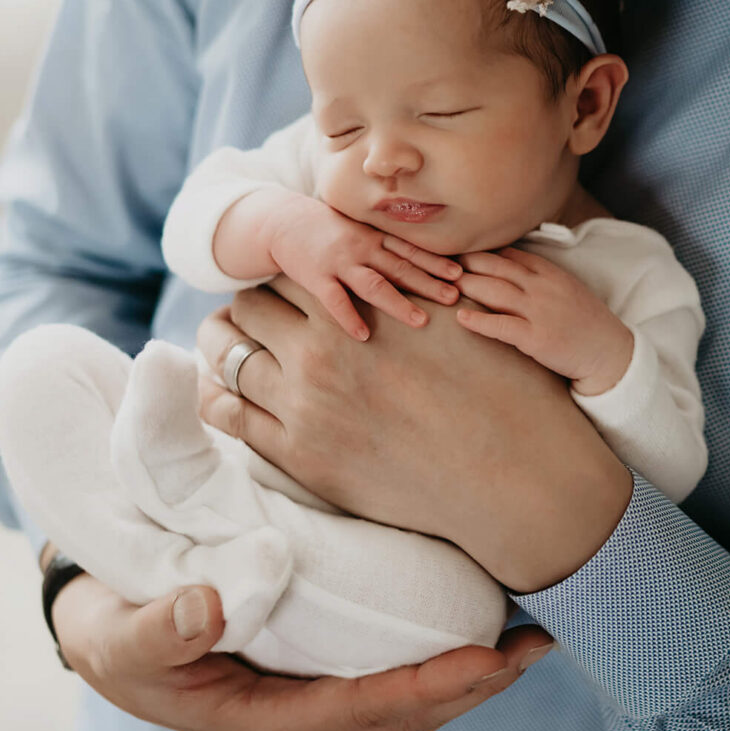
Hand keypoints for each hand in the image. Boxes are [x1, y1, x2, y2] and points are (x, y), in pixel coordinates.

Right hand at [50, 574, 553, 730]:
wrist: (105, 628)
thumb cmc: (116, 634)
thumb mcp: (122, 634)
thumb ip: (160, 628)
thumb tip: (204, 608)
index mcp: (264, 721)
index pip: (363, 709)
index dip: (428, 688)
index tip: (484, 661)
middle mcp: (303, 717)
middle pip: (406, 710)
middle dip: (475, 683)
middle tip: (538, 643)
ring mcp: (316, 695)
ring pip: (411, 695)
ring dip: (473, 670)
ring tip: (531, 632)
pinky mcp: (323, 665)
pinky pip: (395, 667)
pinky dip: (444, 646)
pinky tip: (483, 616)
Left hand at [197, 280, 632, 592]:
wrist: (509, 473)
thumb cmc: (501, 390)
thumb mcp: (462, 315)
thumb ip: (417, 283)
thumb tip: (399, 257)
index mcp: (362, 306)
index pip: (292, 272)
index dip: (285, 277)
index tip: (280, 287)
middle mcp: (325, 348)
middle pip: (254, 308)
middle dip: (251, 309)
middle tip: (246, 316)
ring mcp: (307, 404)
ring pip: (234, 357)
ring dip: (224, 347)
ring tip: (222, 345)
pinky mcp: (301, 455)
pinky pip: (234, 416)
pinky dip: (220, 399)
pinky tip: (220, 395)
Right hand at [263, 195, 460, 340]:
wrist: (283, 222)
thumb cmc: (328, 230)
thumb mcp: (359, 229)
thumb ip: (384, 244)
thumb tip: (417, 262)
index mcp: (374, 237)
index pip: (410, 250)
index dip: (436, 262)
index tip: (461, 274)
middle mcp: (361, 248)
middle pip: (400, 267)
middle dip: (428, 283)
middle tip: (454, 298)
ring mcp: (339, 262)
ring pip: (373, 284)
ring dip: (398, 302)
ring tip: (420, 321)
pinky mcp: (316, 277)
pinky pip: (335, 300)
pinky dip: (349, 318)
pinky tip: (363, 334)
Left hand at [453, 247, 634, 395]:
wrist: (610, 352)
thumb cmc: (584, 322)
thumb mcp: (564, 287)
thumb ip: (536, 274)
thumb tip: (504, 264)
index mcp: (548, 271)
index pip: (506, 253)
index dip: (478, 251)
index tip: (454, 249)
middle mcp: (542, 286)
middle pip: (495, 267)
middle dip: (464, 262)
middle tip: (437, 261)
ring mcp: (539, 311)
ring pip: (494, 291)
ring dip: (465, 285)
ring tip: (441, 284)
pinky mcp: (537, 338)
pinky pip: (502, 326)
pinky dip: (479, 321)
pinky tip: (460, 317)